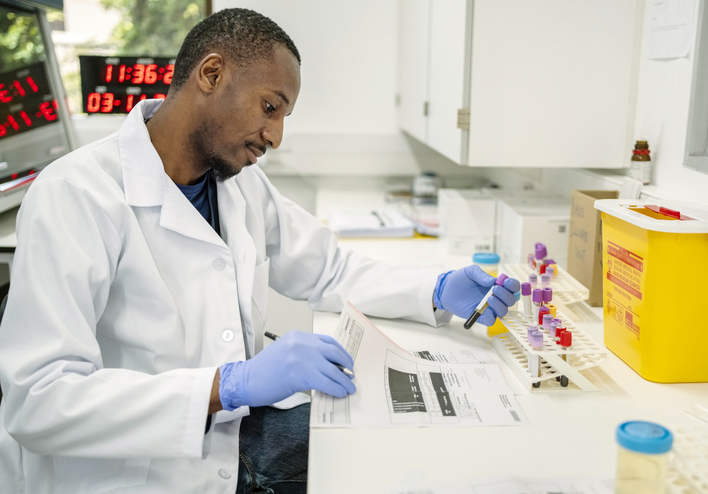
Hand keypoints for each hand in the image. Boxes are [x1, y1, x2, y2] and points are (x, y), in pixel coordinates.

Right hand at [219, 331, 355, 409]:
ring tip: (349, 388)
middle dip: (346, 364)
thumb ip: (305, 353)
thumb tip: (327, 365)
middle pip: (333, 352)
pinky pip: (325, 382)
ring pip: (332, 370)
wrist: (245, 380)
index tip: (347, 361)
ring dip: (344, 381)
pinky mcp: (300, 375)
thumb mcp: (285, 352)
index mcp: (298, 336)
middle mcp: (301, 343)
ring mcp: (301, 358)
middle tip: (351, 375)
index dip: (340, 352)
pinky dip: (336, 388)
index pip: (327, 341)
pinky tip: (340, 393)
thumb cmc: (263, 370)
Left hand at [433, 265, 519, 325]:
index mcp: (497, 285)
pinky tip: (486, 309)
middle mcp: (496, 297)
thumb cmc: (461, 279)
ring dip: (500, 305)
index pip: (512, 287)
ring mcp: (489, 307)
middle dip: (506, 295)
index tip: (505, 282)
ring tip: (489, 298)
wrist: (446, 289)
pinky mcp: (480, 316)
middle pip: (511, 300)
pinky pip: (491, 320)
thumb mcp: (471, 272)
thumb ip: (481, 274)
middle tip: (495, 289)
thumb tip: (493, 281)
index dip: (513, 285)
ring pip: (503, 311)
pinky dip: (492, 317)